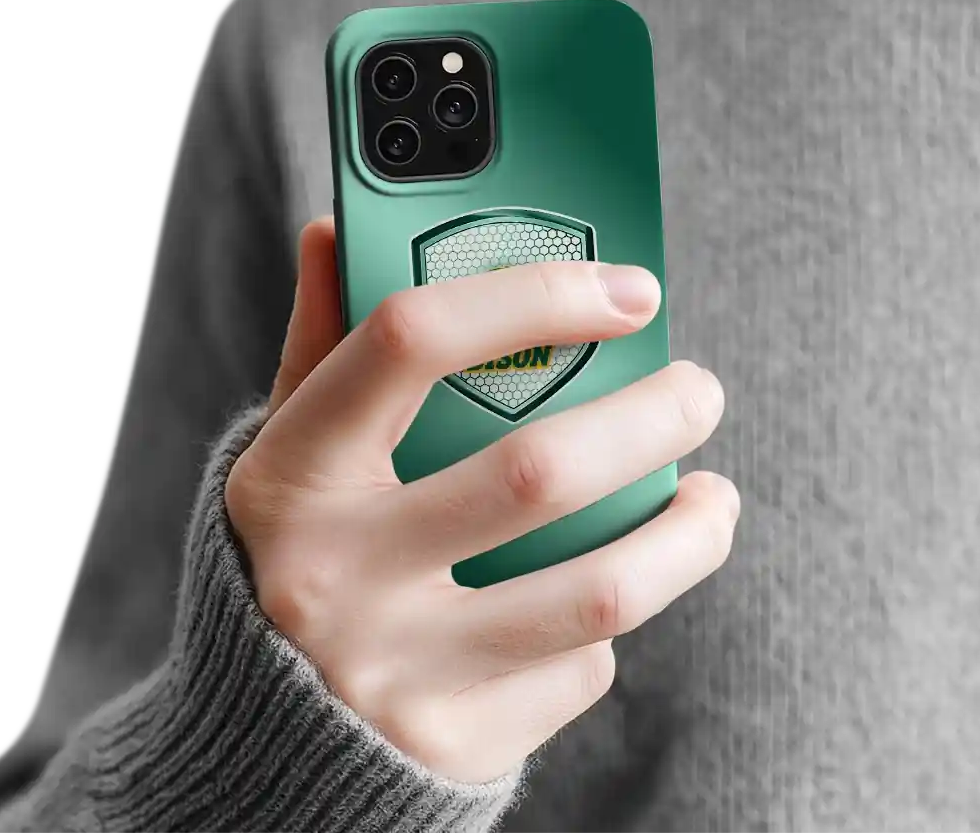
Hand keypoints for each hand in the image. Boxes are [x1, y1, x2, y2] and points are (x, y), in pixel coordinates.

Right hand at [225, 217, 738, 783]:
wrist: (266, 736)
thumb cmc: (299, 554)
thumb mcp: (292, 450)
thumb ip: (321, 346)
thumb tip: (334, 233)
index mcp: (292, 473)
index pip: (409, 340)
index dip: (531, 295)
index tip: (627, 290)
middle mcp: (331, 576)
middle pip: (536, 471)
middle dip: (654, 416)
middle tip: (699, 390)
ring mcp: (393, 674)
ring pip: (597, 592)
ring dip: (688, 534)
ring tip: (713, 499)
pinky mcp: (453, 746)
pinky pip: (579, 669)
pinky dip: (606, 626)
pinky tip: (596, 599)